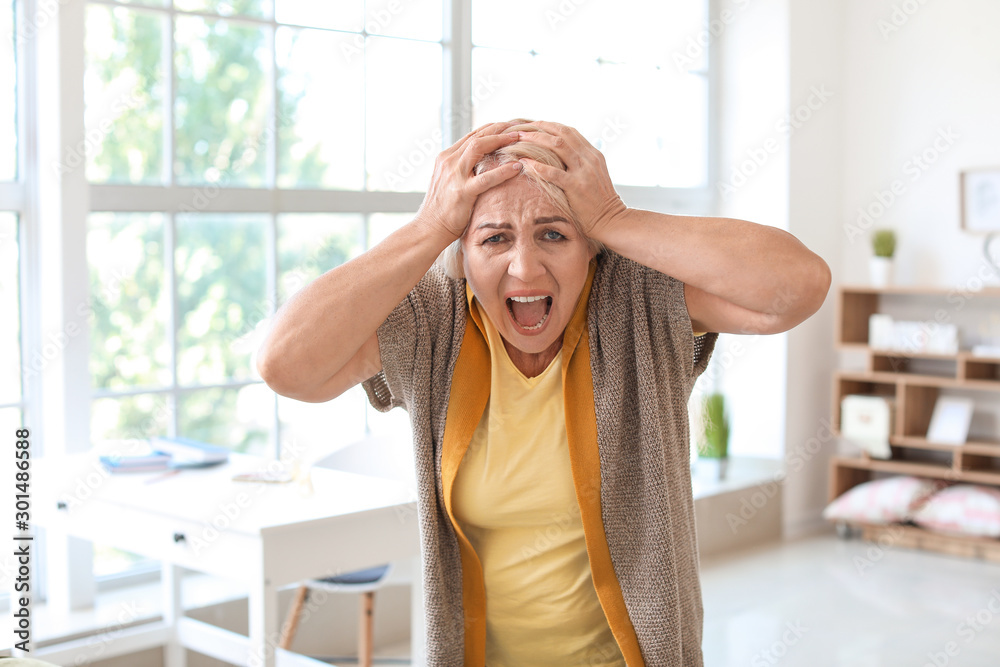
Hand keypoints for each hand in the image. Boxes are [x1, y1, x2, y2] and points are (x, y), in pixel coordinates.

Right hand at [415, 122, 524, 242]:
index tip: (510, 126)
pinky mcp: (462, 192)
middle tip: (520, 126)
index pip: (472, 135)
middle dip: (500, 129)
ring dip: (502, 140)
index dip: (493, 128)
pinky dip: (503, 170)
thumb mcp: (449, 182)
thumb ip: (461, 169)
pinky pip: (486, 178)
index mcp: (446, 157)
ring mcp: (454, 175)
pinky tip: (518, 167)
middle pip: (478, 136)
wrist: (429, 229)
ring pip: (480, 147)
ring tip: (520, 138)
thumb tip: (481, 163)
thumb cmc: (443, 209)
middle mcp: (448, 161)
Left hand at [509, 121, 627, 240]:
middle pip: (561, 133)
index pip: (569, 131)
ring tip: (519, 139)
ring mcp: (583, 171)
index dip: (549, 125)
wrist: (611, 220)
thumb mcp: (594, 175)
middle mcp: (589, 158)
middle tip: (521, 128)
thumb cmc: (598, 201)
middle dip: (539, 128)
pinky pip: (554, 172)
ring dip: (536, 139)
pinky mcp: (576, 186)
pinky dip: (537, 166)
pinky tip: (524, 163)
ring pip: (557, 146)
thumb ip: (581, 163)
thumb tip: (562, 156)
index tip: (532, 125)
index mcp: (593, 153)